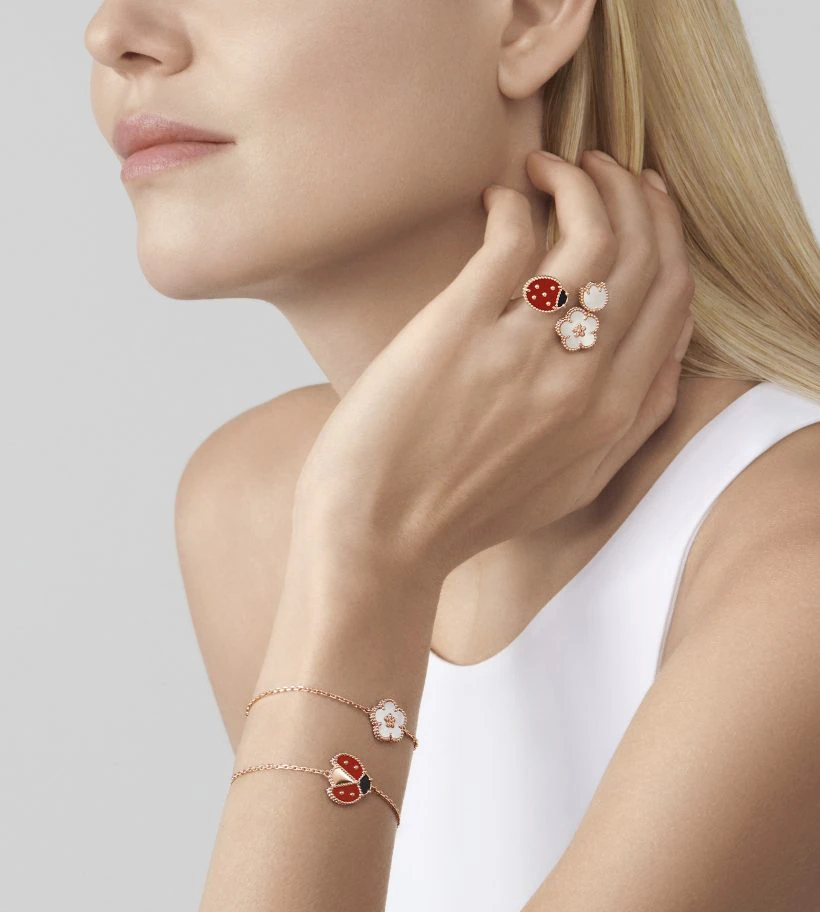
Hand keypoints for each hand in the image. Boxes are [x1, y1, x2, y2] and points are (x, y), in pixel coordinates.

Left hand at [293, 150, 694, 584]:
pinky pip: (512, 237)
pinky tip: (496, 199)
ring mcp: (523, 353)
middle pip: (645, 257)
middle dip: (634, 195)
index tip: (644, 206)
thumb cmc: (461, 514)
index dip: (667, 236)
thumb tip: (659, 361)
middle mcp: (582, 382)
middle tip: (600, 169)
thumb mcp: (570, 485)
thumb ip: (626, 427)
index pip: (673, 300)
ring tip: (548, 168)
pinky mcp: (460, 330)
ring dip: (582, 181)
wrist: (378, 540)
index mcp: (612, 415)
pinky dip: (514, 200)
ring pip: (593, 234)